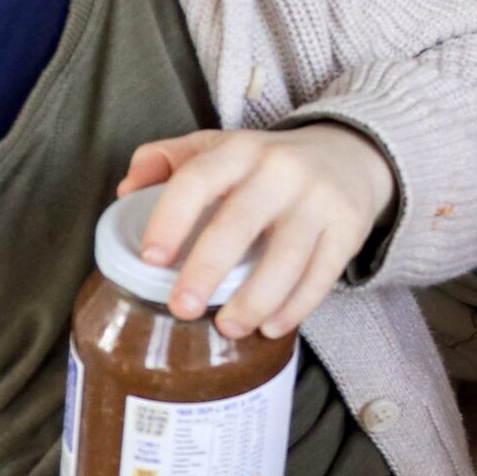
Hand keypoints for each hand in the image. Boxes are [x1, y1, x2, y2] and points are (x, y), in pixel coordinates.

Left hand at [120, 125, 398, 339]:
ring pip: (286, 257)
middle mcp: (281, 170)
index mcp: (240, 150)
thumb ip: (167, 159)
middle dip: (207, 269)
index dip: (171, 219)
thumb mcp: (220, 147)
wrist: (351, 153)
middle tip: (182, 308)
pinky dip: (295, 307)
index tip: (151, 259)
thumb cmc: (268, 163)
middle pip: (241, 222)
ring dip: (253, 301)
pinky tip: (270, 326)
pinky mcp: (349, 228)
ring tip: (228, 328)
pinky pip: (321, 275)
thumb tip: (125, 190)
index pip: (198, 179)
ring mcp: (318, 199)